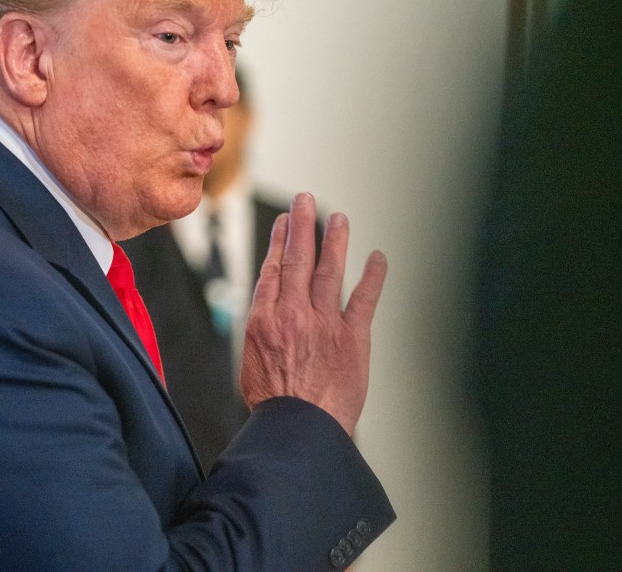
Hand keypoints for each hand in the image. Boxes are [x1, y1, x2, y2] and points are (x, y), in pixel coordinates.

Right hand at [240, 193, 386, 434]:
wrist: (298, 429)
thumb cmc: (274, 404)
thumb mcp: (251, 360)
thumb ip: (262, 330)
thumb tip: (267, 314)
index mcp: (265, 319)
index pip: (273, 269)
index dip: (279, 242)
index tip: (283, 224)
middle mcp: (294, 314)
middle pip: (297, 259)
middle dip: (302, 225)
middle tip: (304, 201)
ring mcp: (324, 323)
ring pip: (330, 270)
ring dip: (334, 240)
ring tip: (338, 218)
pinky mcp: (352, 338)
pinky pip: (364, 300)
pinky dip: (373, 276)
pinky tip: (377, 258)